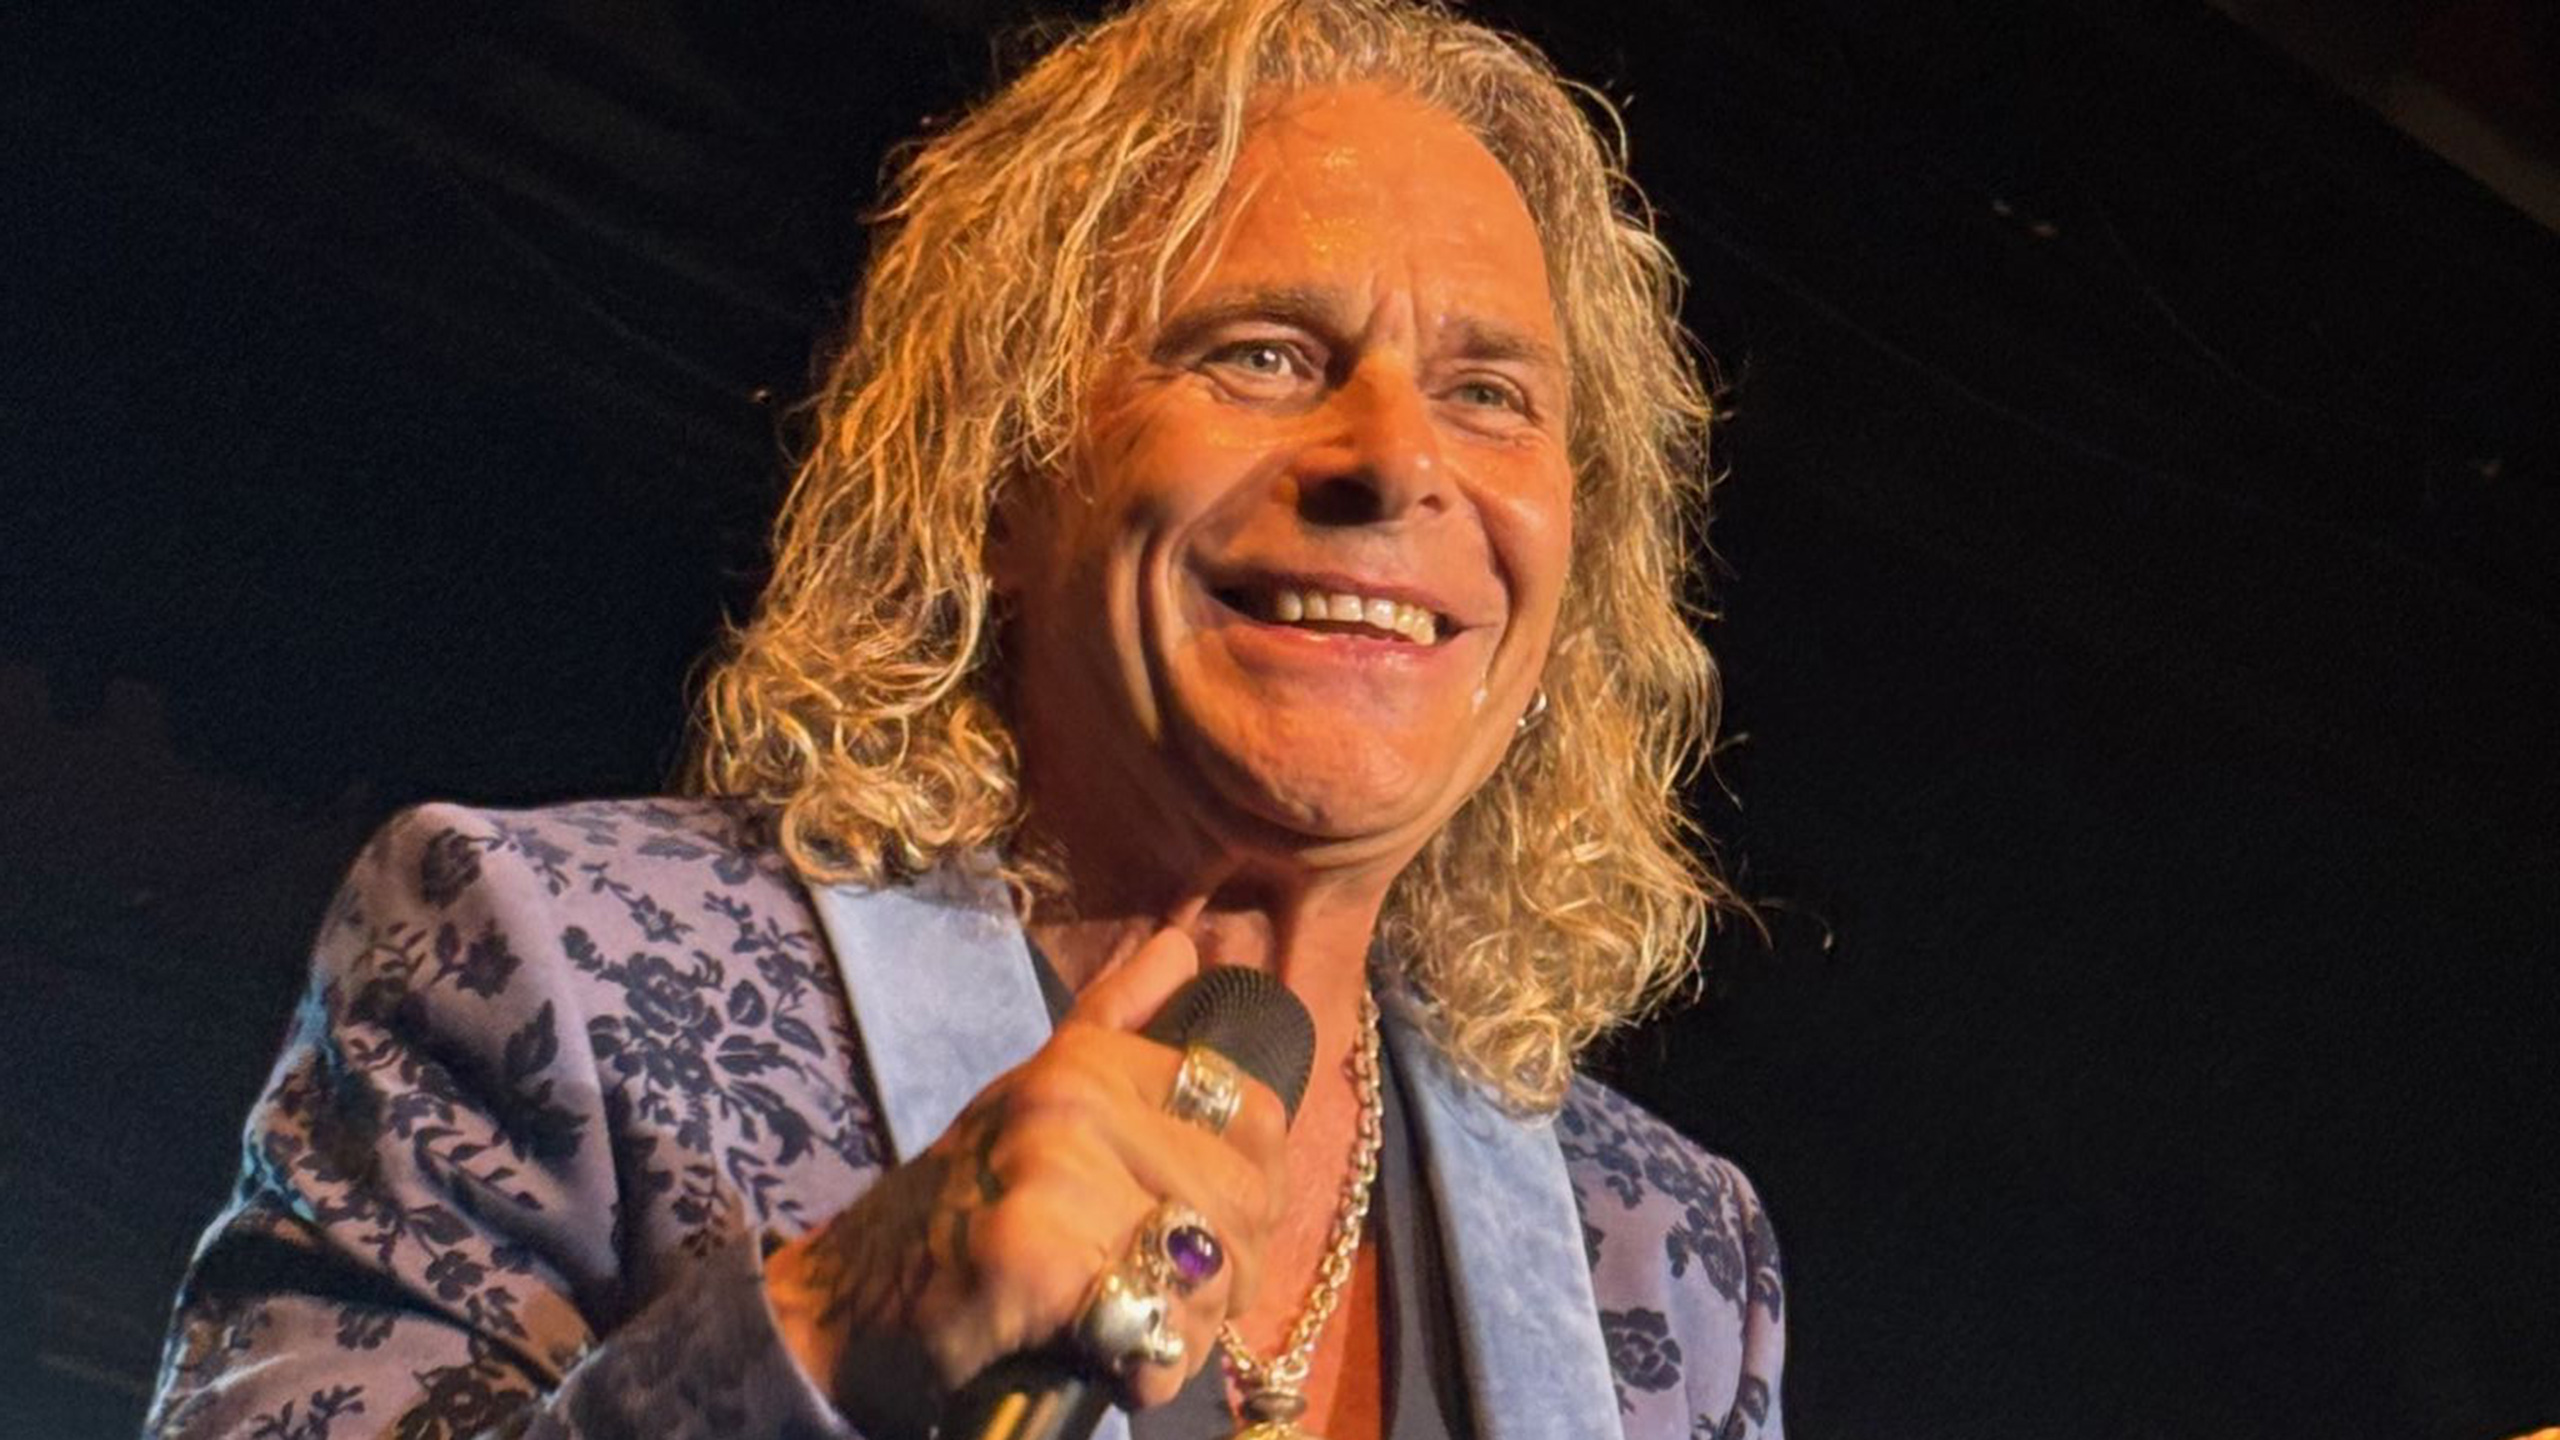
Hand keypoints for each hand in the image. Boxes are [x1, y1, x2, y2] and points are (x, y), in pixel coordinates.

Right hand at [762, 928, 1290, 1413]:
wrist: (844, 1308)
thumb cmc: (958, 1208)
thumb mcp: (1032, 1097)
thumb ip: (1115, 1025)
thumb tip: (1183, 945)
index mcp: (1089, 1061)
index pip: (1256, 1116)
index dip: (1254, 1192)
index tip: (1205, 1234)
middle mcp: (1073, 1100)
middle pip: (1243, 1200)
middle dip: (1228, 1276)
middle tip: (1167, 1306)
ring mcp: (1052, 1172)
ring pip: (1208, 1268)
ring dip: (1189, 1329)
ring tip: (1134, 1333)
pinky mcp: (1034, 1257)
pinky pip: (1154, 1325)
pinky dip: (1147, 1367)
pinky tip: (1108, 1363)